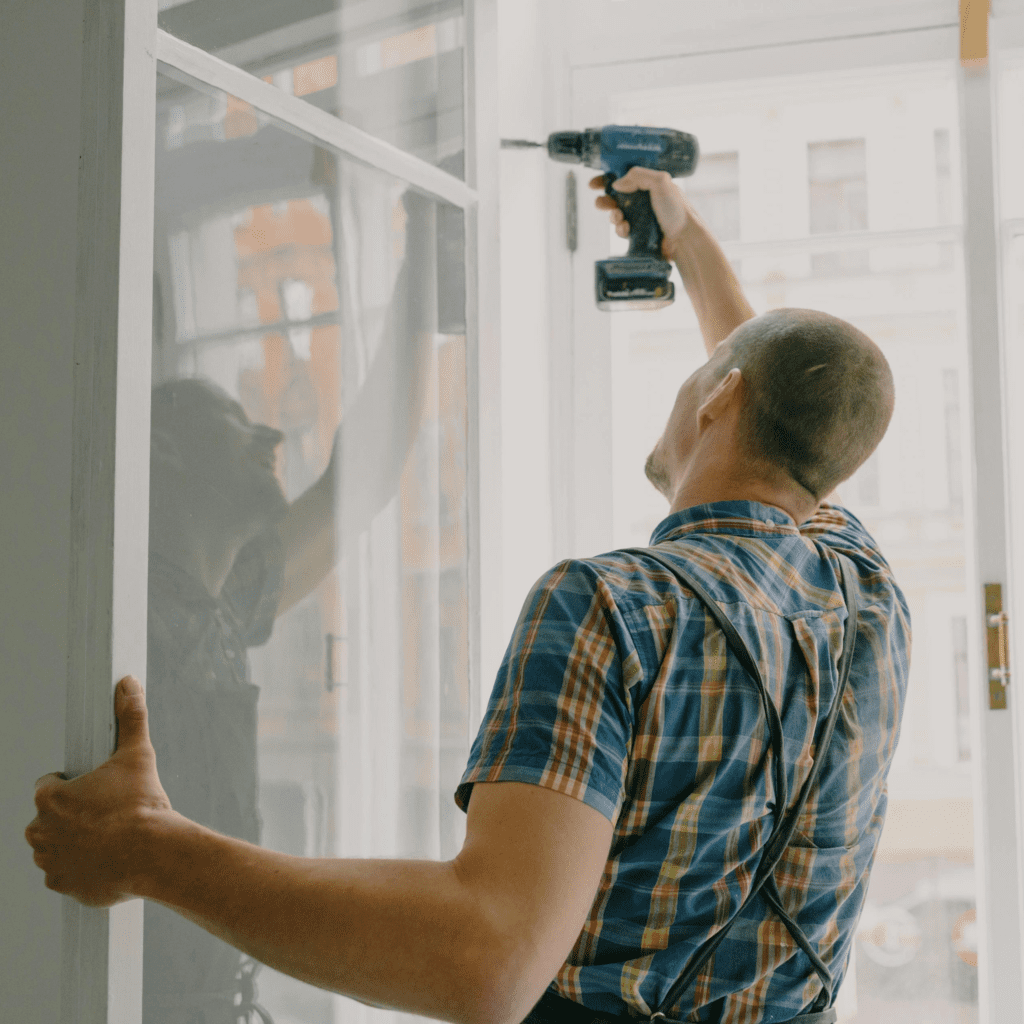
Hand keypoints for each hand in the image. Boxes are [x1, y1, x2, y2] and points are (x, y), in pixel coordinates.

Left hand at [25, 675, 172, 906]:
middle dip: (72, 815)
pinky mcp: (62, 886)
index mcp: (49, 799)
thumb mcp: (137, 755)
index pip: (48, 785)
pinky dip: (81, 869)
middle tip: (106, 812)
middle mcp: (40, 831)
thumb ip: (130, 718)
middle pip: (49, 818)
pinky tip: (107, 859)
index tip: (96, 788)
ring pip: (56, 847)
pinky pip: (66, 875)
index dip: (73, 784)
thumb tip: (128, 685)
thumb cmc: (141, 805)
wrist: (154, 852)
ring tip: (109, 836)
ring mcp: (50, 861)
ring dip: (73, 842)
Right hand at [590, 167, 695, 260]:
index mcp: (649, 184)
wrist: (684, 238)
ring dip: (613, 216)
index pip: (624, 177)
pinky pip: (622, 231)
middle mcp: (643, 200)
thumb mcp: (661, 182)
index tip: (594, 183)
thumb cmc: (677, 209)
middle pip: (616, 197)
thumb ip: (638, 176)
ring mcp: (640, 217)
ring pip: (617, 215)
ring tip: (618, 218)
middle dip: (605, 200)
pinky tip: (626, 229)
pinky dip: (620, 229)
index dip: (607, 179)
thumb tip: (616, 184)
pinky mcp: (638, 234)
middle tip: (600, 203)